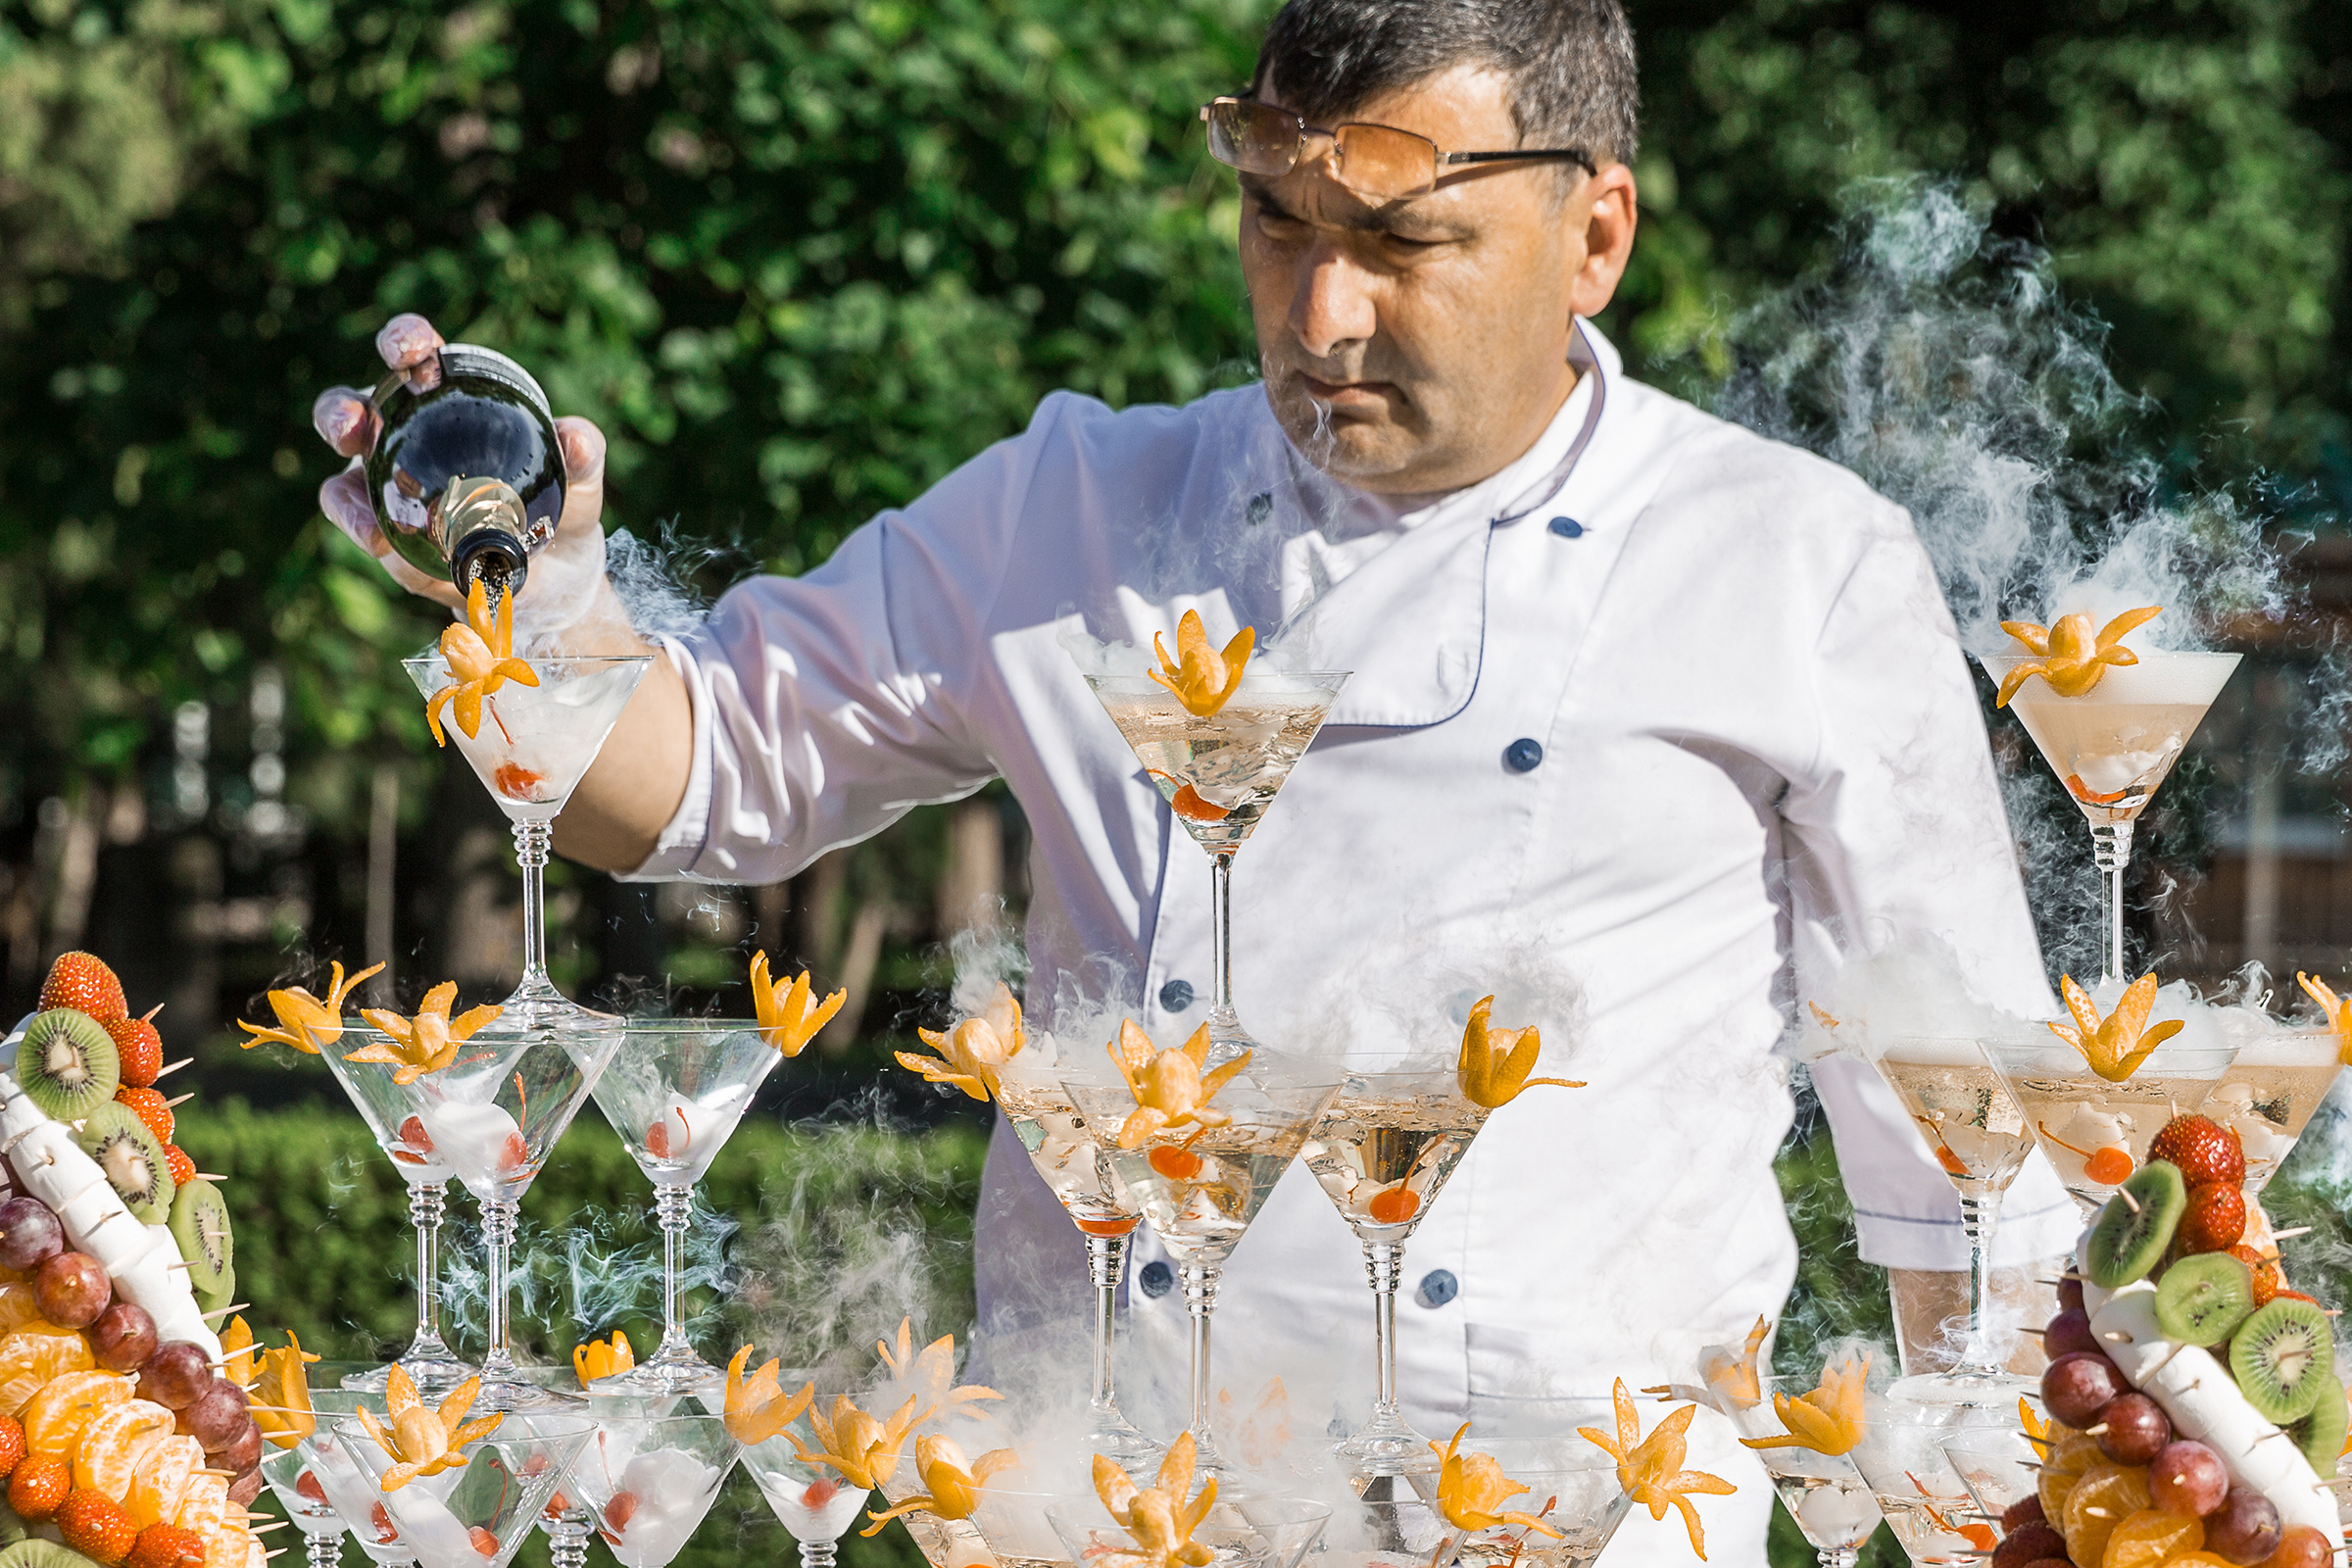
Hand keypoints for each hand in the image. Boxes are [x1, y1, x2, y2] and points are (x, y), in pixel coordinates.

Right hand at [313, 313, 611, 637]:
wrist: (556, 579)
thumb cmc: (560, 509)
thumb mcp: (580, 483)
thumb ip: (583, 456)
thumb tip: (574, 436)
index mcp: (448, 402)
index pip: (416, 356)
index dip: (404, 339)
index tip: (412, 350)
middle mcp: (405, 436)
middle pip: (351, 410)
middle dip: (340, 412)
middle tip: (354, 426)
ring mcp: (386, 487)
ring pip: (342, 479)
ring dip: (342, 493)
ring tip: (362, 504)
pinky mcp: (385, 533)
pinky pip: (361, 527)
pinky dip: (364, 531)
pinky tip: (382, 543)